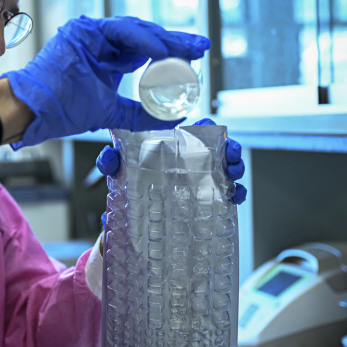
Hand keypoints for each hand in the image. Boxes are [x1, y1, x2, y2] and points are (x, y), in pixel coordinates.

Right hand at [3, 16, 209, 146]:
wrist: (33, 110)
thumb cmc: (62, 110)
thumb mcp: (110, 113)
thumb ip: (139, 114)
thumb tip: (173, 120)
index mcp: (106, 57)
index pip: (145, 49)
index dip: (171, 52)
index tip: (196, 58)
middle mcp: (99, 41)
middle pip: (144, 36)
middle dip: (175, 42)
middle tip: (201, 47)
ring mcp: (90, 33)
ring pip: (135, 30)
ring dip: (163, 39)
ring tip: (187, 50)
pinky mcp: (83, 31)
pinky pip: (120, 31)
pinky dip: (142, 40)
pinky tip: (161, 51)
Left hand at [95, 118, 247, 204]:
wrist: (129, 221)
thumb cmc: (126, 187)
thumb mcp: (117, 171)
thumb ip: (110, 162)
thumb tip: (108, 159)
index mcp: (171, 149)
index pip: (193, 131)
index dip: (205, 126)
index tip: (210, 125)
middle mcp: (189, 161)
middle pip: (218, 148)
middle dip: (230, 148)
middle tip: (232, 154)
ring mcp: (200, 180)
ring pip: (226, 168)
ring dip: (235, 167)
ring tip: (235, 172)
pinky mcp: (206, 200)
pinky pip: (226, 193)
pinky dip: (236, 192)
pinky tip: (237, 195)